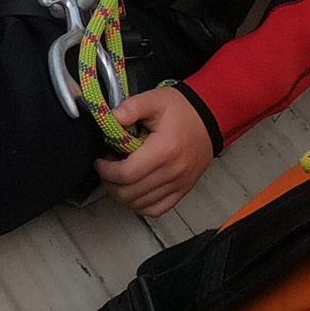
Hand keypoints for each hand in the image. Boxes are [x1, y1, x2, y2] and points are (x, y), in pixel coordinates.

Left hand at [95, 87, 214, 217]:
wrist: (208, 118)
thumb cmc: (181, 110)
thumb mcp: (154, 100)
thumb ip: (130, 107)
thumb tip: (111, 118)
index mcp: (164, 149)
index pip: (127, 173)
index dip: (107, 171)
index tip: (101, 161)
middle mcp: (173, 171)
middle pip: (130, 193)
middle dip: (110, 183)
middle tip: (107, 168)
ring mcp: (180, 184)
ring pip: (141, 204)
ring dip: (122, 194)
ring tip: (119, 177)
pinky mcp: (183, 190)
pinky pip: (157, 209)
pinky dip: (140, 205)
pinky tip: (133, 191)